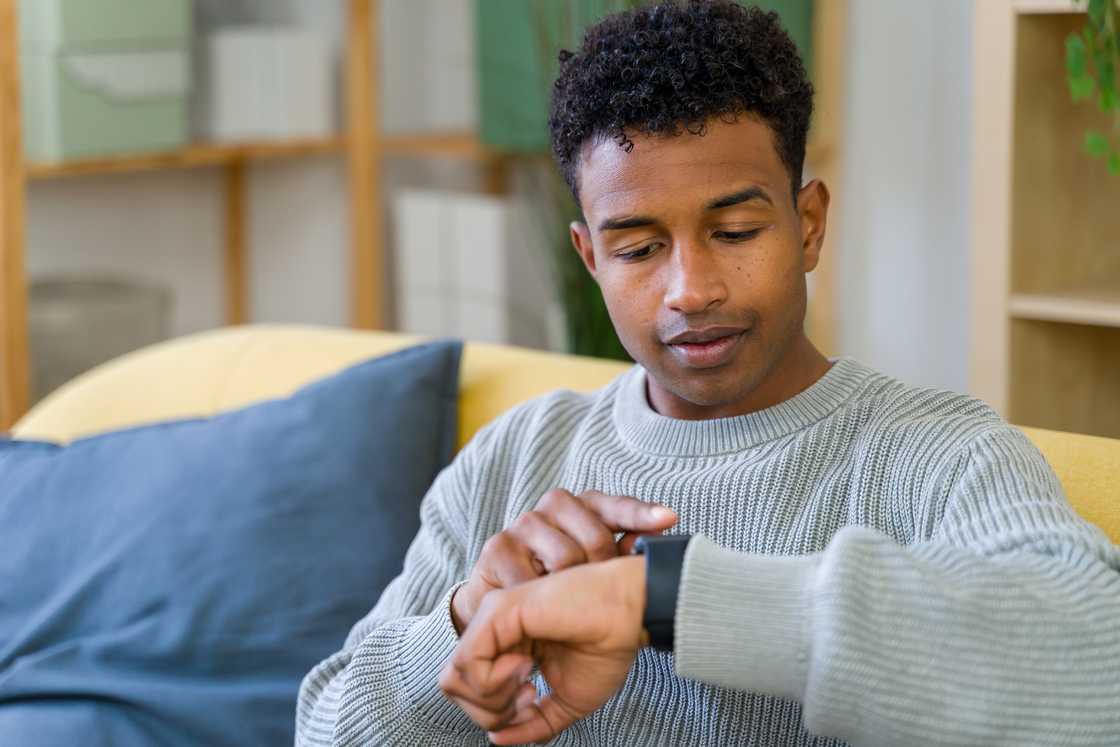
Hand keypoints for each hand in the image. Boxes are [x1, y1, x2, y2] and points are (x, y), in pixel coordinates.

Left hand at [440, 555, 646, 743]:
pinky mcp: (497, 611)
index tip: (533, 699)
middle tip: (529, 696)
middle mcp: (492, 629)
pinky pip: (469, 663)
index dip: (494, 713)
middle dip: (489, 711)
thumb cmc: (606, 647)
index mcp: (506, 647)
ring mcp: (492, 617)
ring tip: (529, 680)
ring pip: (454, 678)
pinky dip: (495, 680)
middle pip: (453, 687)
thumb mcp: (566, 701)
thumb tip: (496, 740)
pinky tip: (527, 666)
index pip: (468, 691)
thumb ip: (532, 723)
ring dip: (492, 696)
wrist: (630, 614)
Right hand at [451, 489, 674, 632]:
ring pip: (564, 557)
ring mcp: (524, 523)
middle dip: (601, 572)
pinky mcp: (497, 547)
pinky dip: (540, 599)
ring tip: (565, 604)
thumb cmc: (558, 589)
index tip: (669, 519)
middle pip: (595, 537)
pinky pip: (531, 578)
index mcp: (584, 507)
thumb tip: (653, 540)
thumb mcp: (595, 574)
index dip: (642, 514)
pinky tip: (540, 606)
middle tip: (595, 597)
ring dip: (569, 588)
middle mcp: (554, 506)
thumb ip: (622, 556)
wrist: (500, 610)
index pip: (616, 507)